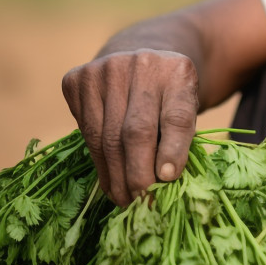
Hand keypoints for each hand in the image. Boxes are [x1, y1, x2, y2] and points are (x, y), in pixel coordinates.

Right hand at [61, 49, 198, 205]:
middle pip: (136, 131)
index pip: (176, 116)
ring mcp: (107, 68)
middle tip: (142, 203)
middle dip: (138, 174)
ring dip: (115, 176)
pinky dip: (99, 163)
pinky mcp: (78, 78)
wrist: (143, 61)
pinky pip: (86, 131)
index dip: (173, 150)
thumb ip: (181, 139)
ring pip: (106, 137)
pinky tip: (110, 181)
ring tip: (125, 200)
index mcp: (179, 71)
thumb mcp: (187, 111)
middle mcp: (142, 64)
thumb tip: (164, 182)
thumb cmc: (170, 97)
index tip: (168, 180)